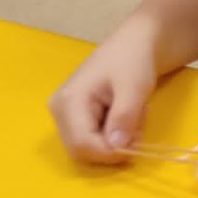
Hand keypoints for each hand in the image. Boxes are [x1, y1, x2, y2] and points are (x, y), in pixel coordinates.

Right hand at [49, 29, 156, 164]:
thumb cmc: (132, 61)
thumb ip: (124, 116)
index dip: (111, 153)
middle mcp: (59, 112)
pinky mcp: (76, 119)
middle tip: (138, 123)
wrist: (134, 45)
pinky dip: (115, 135)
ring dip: (117, 141)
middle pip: (83, 151)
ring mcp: (66, 116)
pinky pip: (95, 141)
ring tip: (134, 114)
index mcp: (68, 101)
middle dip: (115, 146)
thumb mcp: (134, 87)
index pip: (82, 145)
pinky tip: (125, 116)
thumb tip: (117, 146)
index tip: (137, 141)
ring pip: (91, 148)